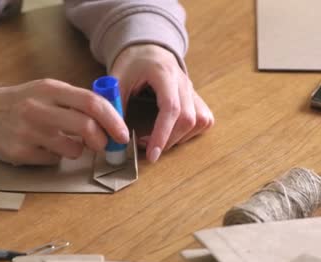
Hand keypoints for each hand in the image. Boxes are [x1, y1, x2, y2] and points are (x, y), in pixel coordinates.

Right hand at [0, 80, 129, 164]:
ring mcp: (28, 131)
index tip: (122, 133)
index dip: (113, 120)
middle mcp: (38, 108)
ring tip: (66, 144)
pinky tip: (43, 148)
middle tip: (102, 145)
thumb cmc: (16, 103)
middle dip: (102, 140)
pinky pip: (53, 160)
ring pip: (72, 149)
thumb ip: (73, 101)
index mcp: (49, 89)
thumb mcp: (43, 91)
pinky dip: (56, 157)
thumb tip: (110, 118)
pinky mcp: (19, 152)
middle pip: (86, 127)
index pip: (91, 102)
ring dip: (78, 151)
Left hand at [111, 44, 213, 162]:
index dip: (162, 134)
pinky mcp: (197, 98)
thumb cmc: (133, 64)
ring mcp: (193, 90)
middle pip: (188, 118)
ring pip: (200, 121)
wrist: (148, 49)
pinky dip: (192, 132)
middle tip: (148, 149)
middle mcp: (183, 82)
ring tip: (160, 140)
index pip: (170, 107)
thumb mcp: (117, 79)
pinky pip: (204, 119)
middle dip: (169, 140)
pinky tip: (175, 133)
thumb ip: (115, 105)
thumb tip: (117, 136)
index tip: (152, 153)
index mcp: (164, 74)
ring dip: (181, 137)